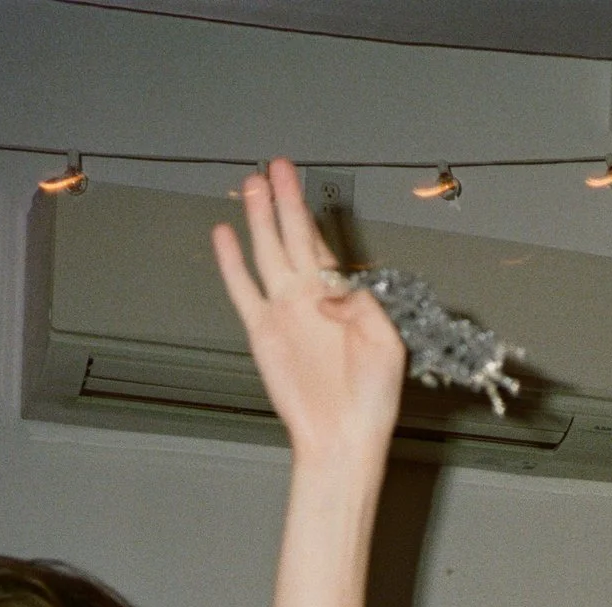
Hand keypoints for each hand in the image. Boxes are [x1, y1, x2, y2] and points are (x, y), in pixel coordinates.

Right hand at [211, 158, 404, 468]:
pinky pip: (242, 288)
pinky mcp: (262, 330)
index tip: (303, 182)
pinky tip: (223, 234)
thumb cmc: (373, 397)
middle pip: (293, 236)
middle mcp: (310, 297)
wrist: (343, 436)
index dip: (311, 213)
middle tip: (275, 165)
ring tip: (251, 184)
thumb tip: (328, 290)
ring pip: (266, 252)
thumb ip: (363, 307)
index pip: (323, 244)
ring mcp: (284, 310)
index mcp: (343, 298)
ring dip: (259, 219)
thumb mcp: (388, 345)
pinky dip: (231, 262)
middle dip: (285, 200)